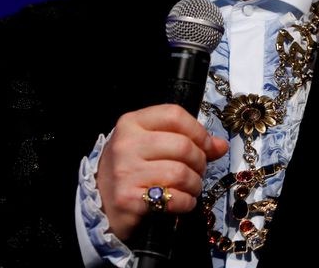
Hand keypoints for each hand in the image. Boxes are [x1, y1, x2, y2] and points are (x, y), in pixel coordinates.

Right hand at [96, 104, 228, 240]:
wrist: (99, 204)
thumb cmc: (129, 170)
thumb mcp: (150, 146)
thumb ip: (184, 139)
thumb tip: (219, 145)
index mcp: (131, 123)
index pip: (174, 115)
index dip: (198, 131)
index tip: (208, 145)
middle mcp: (126, 144)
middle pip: (182, 145)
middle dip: (200, 161)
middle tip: (198, 171)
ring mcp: (125, 171)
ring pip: (180, 173)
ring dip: (194, 184)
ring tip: (190, 187)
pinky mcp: (129, 199)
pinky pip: (173, 198)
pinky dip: (186, 202)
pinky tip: (182, 201)